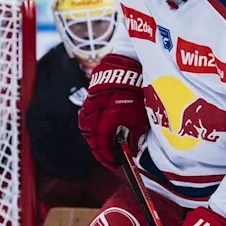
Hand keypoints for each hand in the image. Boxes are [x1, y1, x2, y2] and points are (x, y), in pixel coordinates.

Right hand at [77, 54, 146, 168]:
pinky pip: (85, 115)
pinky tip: (96, 131)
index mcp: (112, 114)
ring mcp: (92, 102)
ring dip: (92, 139)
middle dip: (98, 150)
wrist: (129, 62)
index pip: (104, 141)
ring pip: (85, 126)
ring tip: (100, 147)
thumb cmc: (138, 87)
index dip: (107, 155)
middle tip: (106, 158)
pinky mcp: (90, 97)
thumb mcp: (141, 113)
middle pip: (91, 136)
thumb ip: (135, 133)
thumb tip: (133, 149)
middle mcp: (98, 109)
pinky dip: (89, 126)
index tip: (114, 163)